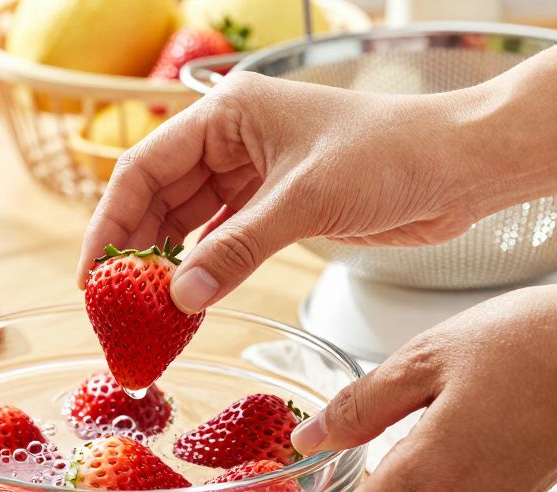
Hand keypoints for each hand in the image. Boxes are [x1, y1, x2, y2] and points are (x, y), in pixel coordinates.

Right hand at [77, 72, 491, 311]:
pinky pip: (223, 241)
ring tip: (144, 312)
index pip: (144, 167)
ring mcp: (256, 174)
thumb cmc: (394, 155)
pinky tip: (188, 302)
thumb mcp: (304, 202)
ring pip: (189, 223)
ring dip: (168, 265)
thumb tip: (178, 297)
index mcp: (228, 113)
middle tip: (113, 305)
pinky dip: (205, 270)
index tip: (92, 273)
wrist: (463, 167)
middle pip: (160, 197)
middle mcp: (234, 139)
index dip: (110, 221)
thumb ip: (236, 251)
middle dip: (135, 249)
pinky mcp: (281, 206)